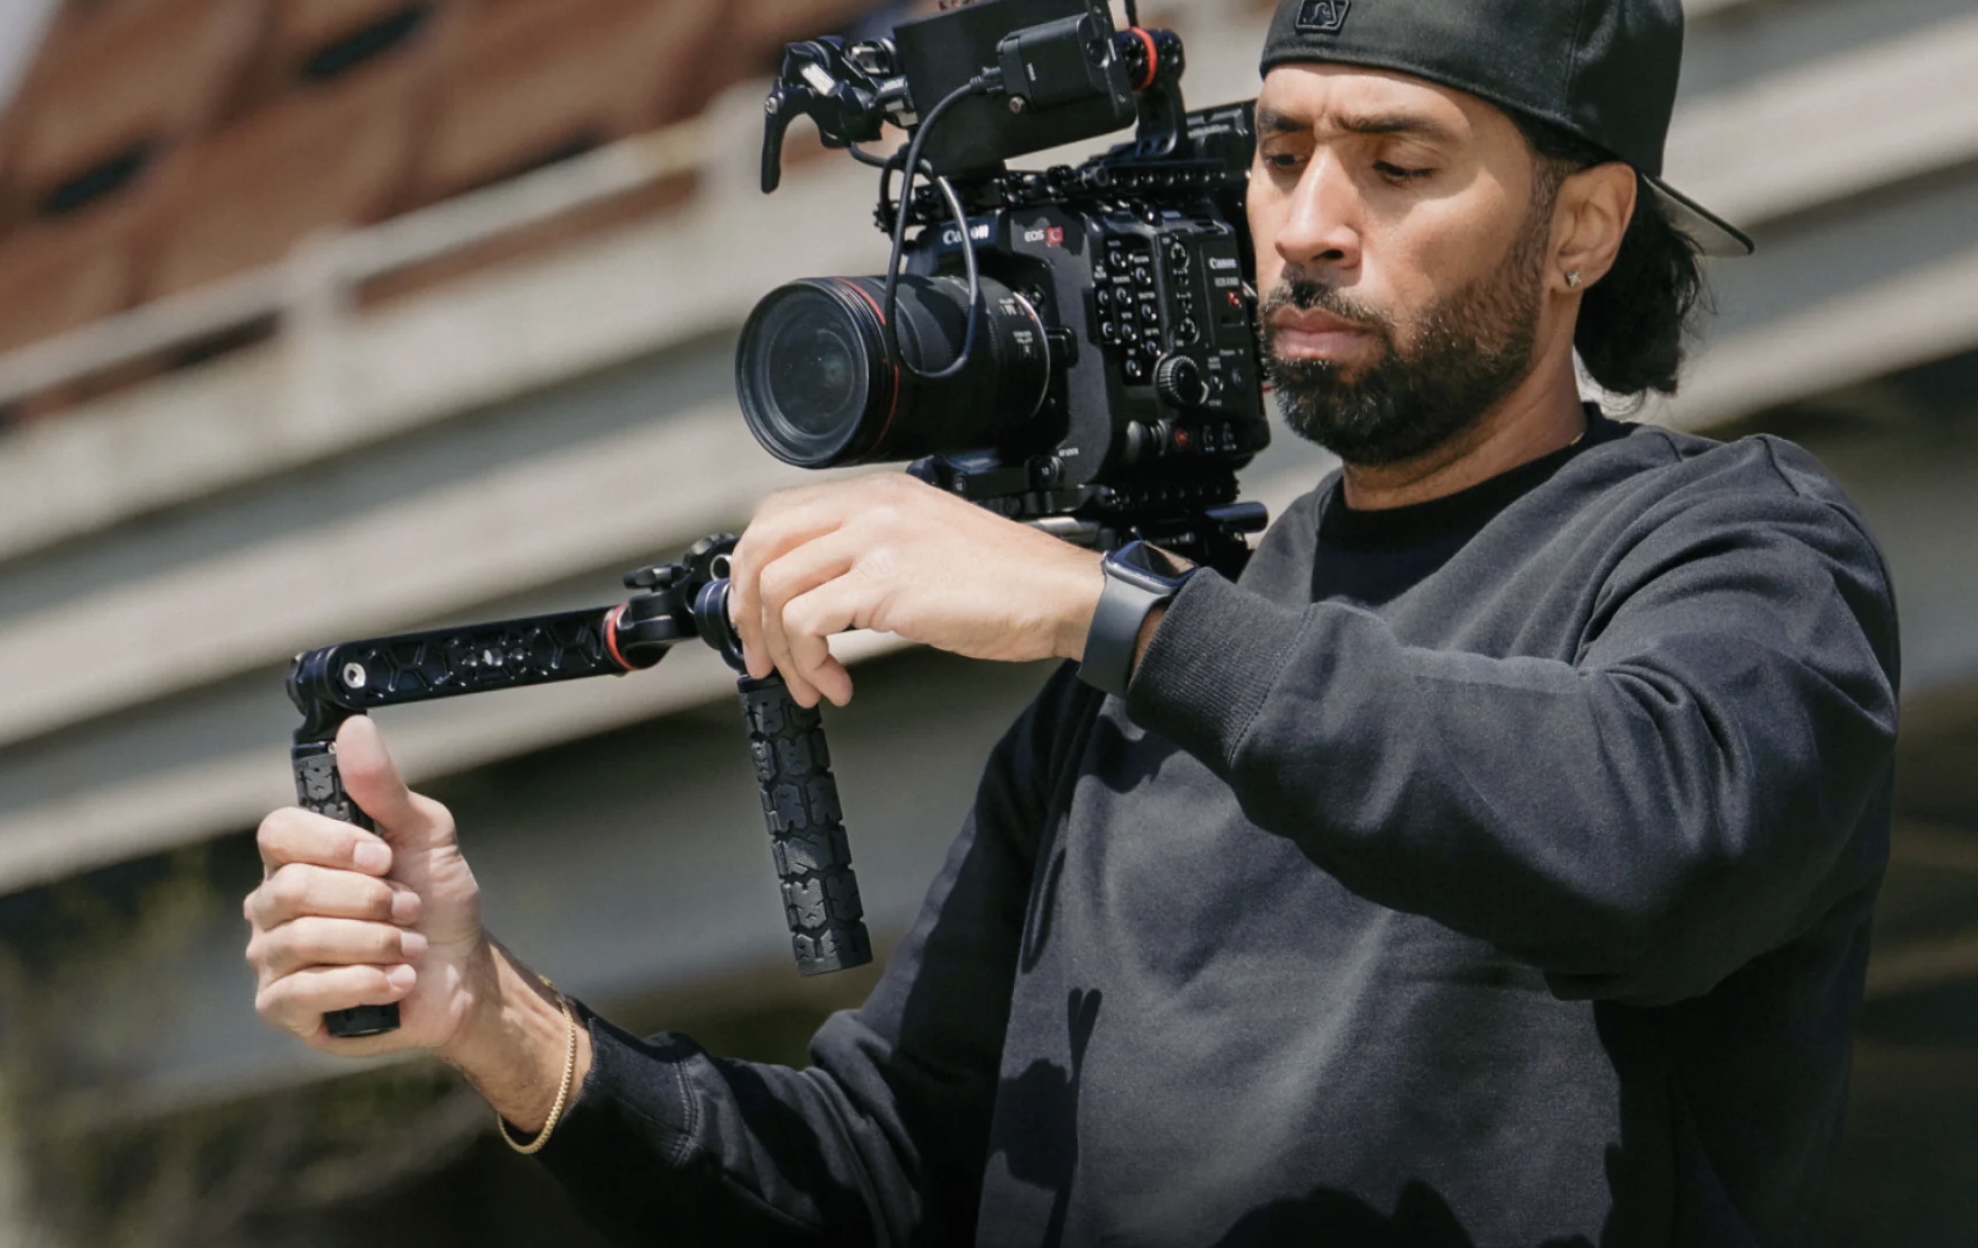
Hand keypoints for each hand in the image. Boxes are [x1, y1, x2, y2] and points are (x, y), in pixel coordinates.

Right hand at [245, 716, 492, 1056]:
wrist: (461, 974)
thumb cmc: (436, 901)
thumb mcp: (426, 835)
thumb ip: (385, 787)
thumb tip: (353, 727)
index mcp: (299, 856)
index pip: (278, 833)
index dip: (332, 845)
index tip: (384, 857)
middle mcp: (272, 903)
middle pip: (291, 889)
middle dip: (368, 900)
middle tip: (410, 907)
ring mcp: (272, 957)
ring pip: (302, 939)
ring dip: (376, 942)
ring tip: (410, 946)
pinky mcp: (283, 1007)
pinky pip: (305, 990)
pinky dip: (366, 982)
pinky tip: (399, 981)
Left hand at [727, 473, 1103, 706]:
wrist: (1060, 594)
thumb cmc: (1007, 582)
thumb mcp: (923, 545)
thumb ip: (869, 553)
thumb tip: (815, 595)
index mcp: (878, 493)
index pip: (778, 515)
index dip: (752, 570)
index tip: (756, 616)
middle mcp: (871, 506)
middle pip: (763, 544)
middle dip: (748, 611)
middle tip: (761, 656)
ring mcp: (877, 540)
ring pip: (778, 589)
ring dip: (781, 650)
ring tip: (808, 682)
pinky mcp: (887, 582)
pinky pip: (809, 622)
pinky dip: (809, 664)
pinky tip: (836, 683)